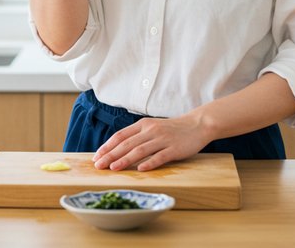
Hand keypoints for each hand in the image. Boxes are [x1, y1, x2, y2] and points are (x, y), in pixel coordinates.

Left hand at [93, 115, 213, 171]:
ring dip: (125, 159)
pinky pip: (160, 156)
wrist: (197, 124)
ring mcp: (163, 139)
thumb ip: (137, 136)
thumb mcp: (152, 127)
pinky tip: (140, 170)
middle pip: (127, 144)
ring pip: (140, 150)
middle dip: (110, 155)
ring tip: (113, 168)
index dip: (107, 146)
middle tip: (98, 165)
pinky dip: (150, 163)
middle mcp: (151, 131)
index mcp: (143, 125)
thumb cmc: (172, 129)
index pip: (120, 135)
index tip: (96, 156)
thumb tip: (117, 149)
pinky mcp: (175, 149)